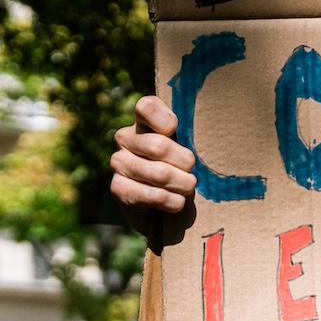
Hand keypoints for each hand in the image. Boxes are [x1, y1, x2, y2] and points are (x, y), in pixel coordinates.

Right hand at [112, 93, 199, 242]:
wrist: (166, 212)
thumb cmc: (183, 173)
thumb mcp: (190, 151)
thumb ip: (191, 136)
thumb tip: (202, 128)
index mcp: (144, 121)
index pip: (147, 107)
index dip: (166, 121)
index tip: (177, 132)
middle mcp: (126, 137)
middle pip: (159, 146)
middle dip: (185, 164)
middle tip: (192, 174)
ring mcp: (119, 162)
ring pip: (160, 173)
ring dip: (182, 186)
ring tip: (186, 189)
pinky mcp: (118, 188)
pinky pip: (155, 195)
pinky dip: (174, 203)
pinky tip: (175, 203)